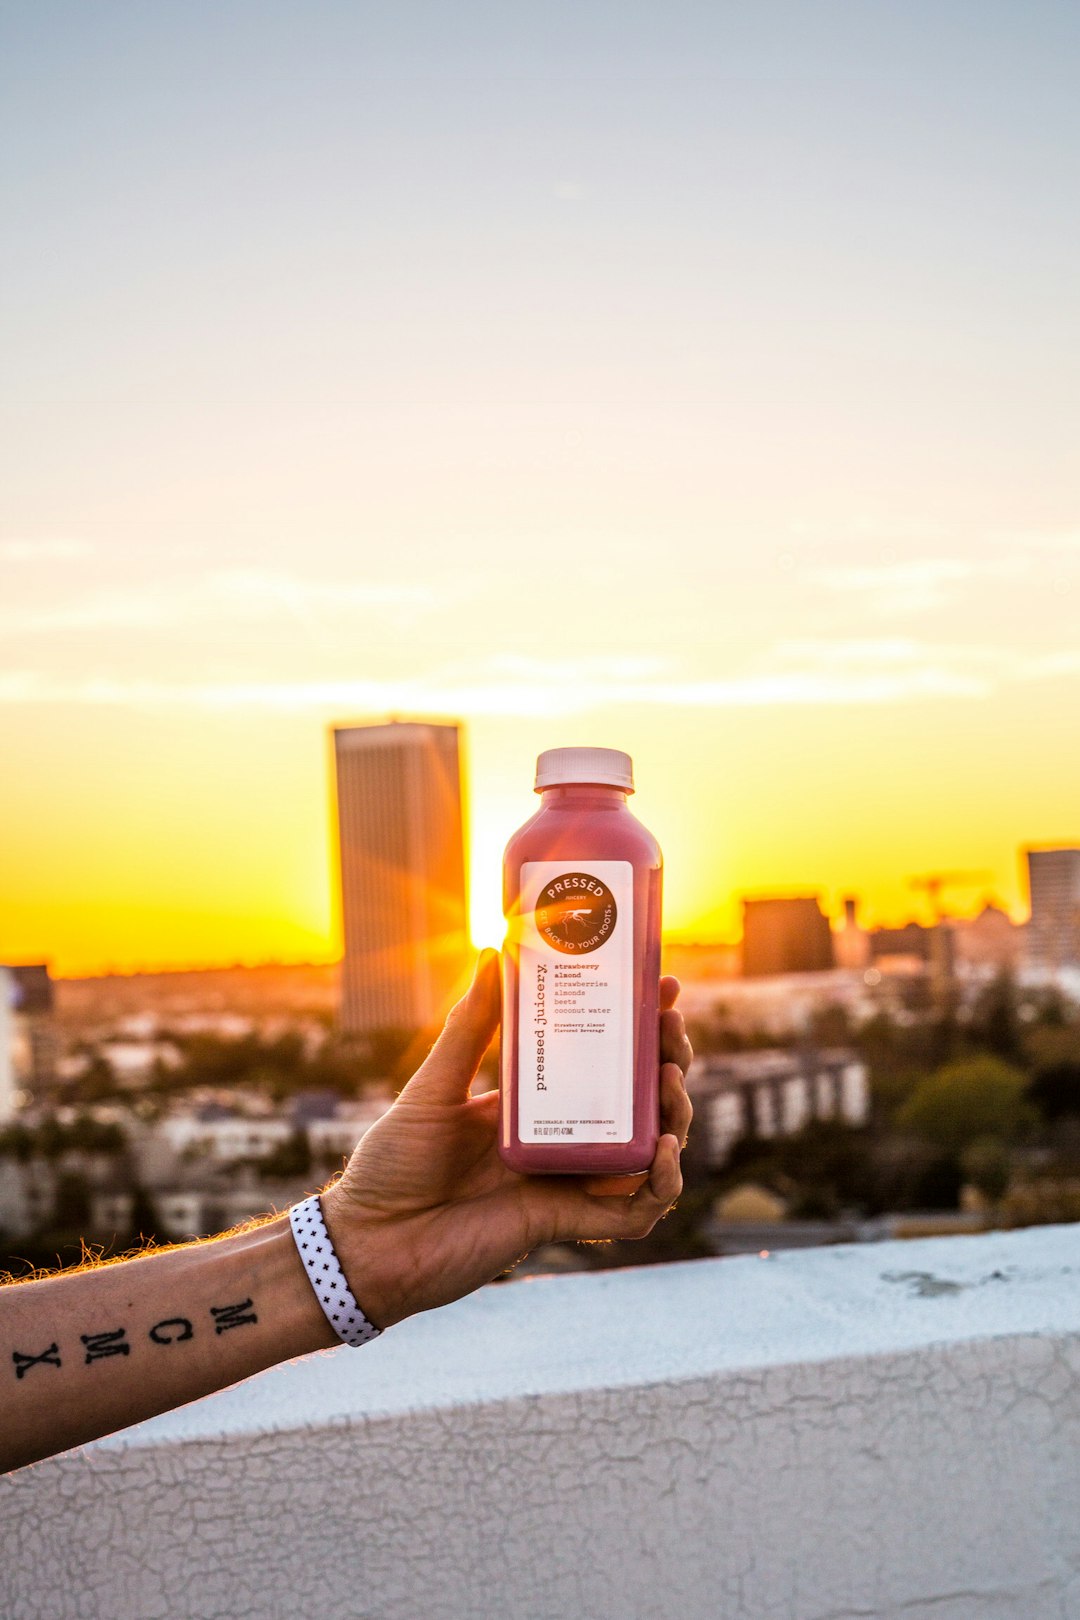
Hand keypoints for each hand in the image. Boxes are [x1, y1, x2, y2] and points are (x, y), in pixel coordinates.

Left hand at [321, 950, 693, 1327]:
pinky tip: (663, 1151)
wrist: (369, 1244)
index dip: (639, 1027)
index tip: (663, 988)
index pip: (600, 1059)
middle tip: (672, 1027)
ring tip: (670, 1079)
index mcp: (531, 1104)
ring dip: (675, 1114)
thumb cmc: (392, 1165)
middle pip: (636, 1100)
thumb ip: (468, 1028)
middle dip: (666, 1061)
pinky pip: (635, 1213)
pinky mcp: (567, 1224)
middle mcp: (559, 1140)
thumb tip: (495, 953)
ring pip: (648, 1150)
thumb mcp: (433, 1087)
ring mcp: (567, 1182)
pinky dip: (662, 1185)